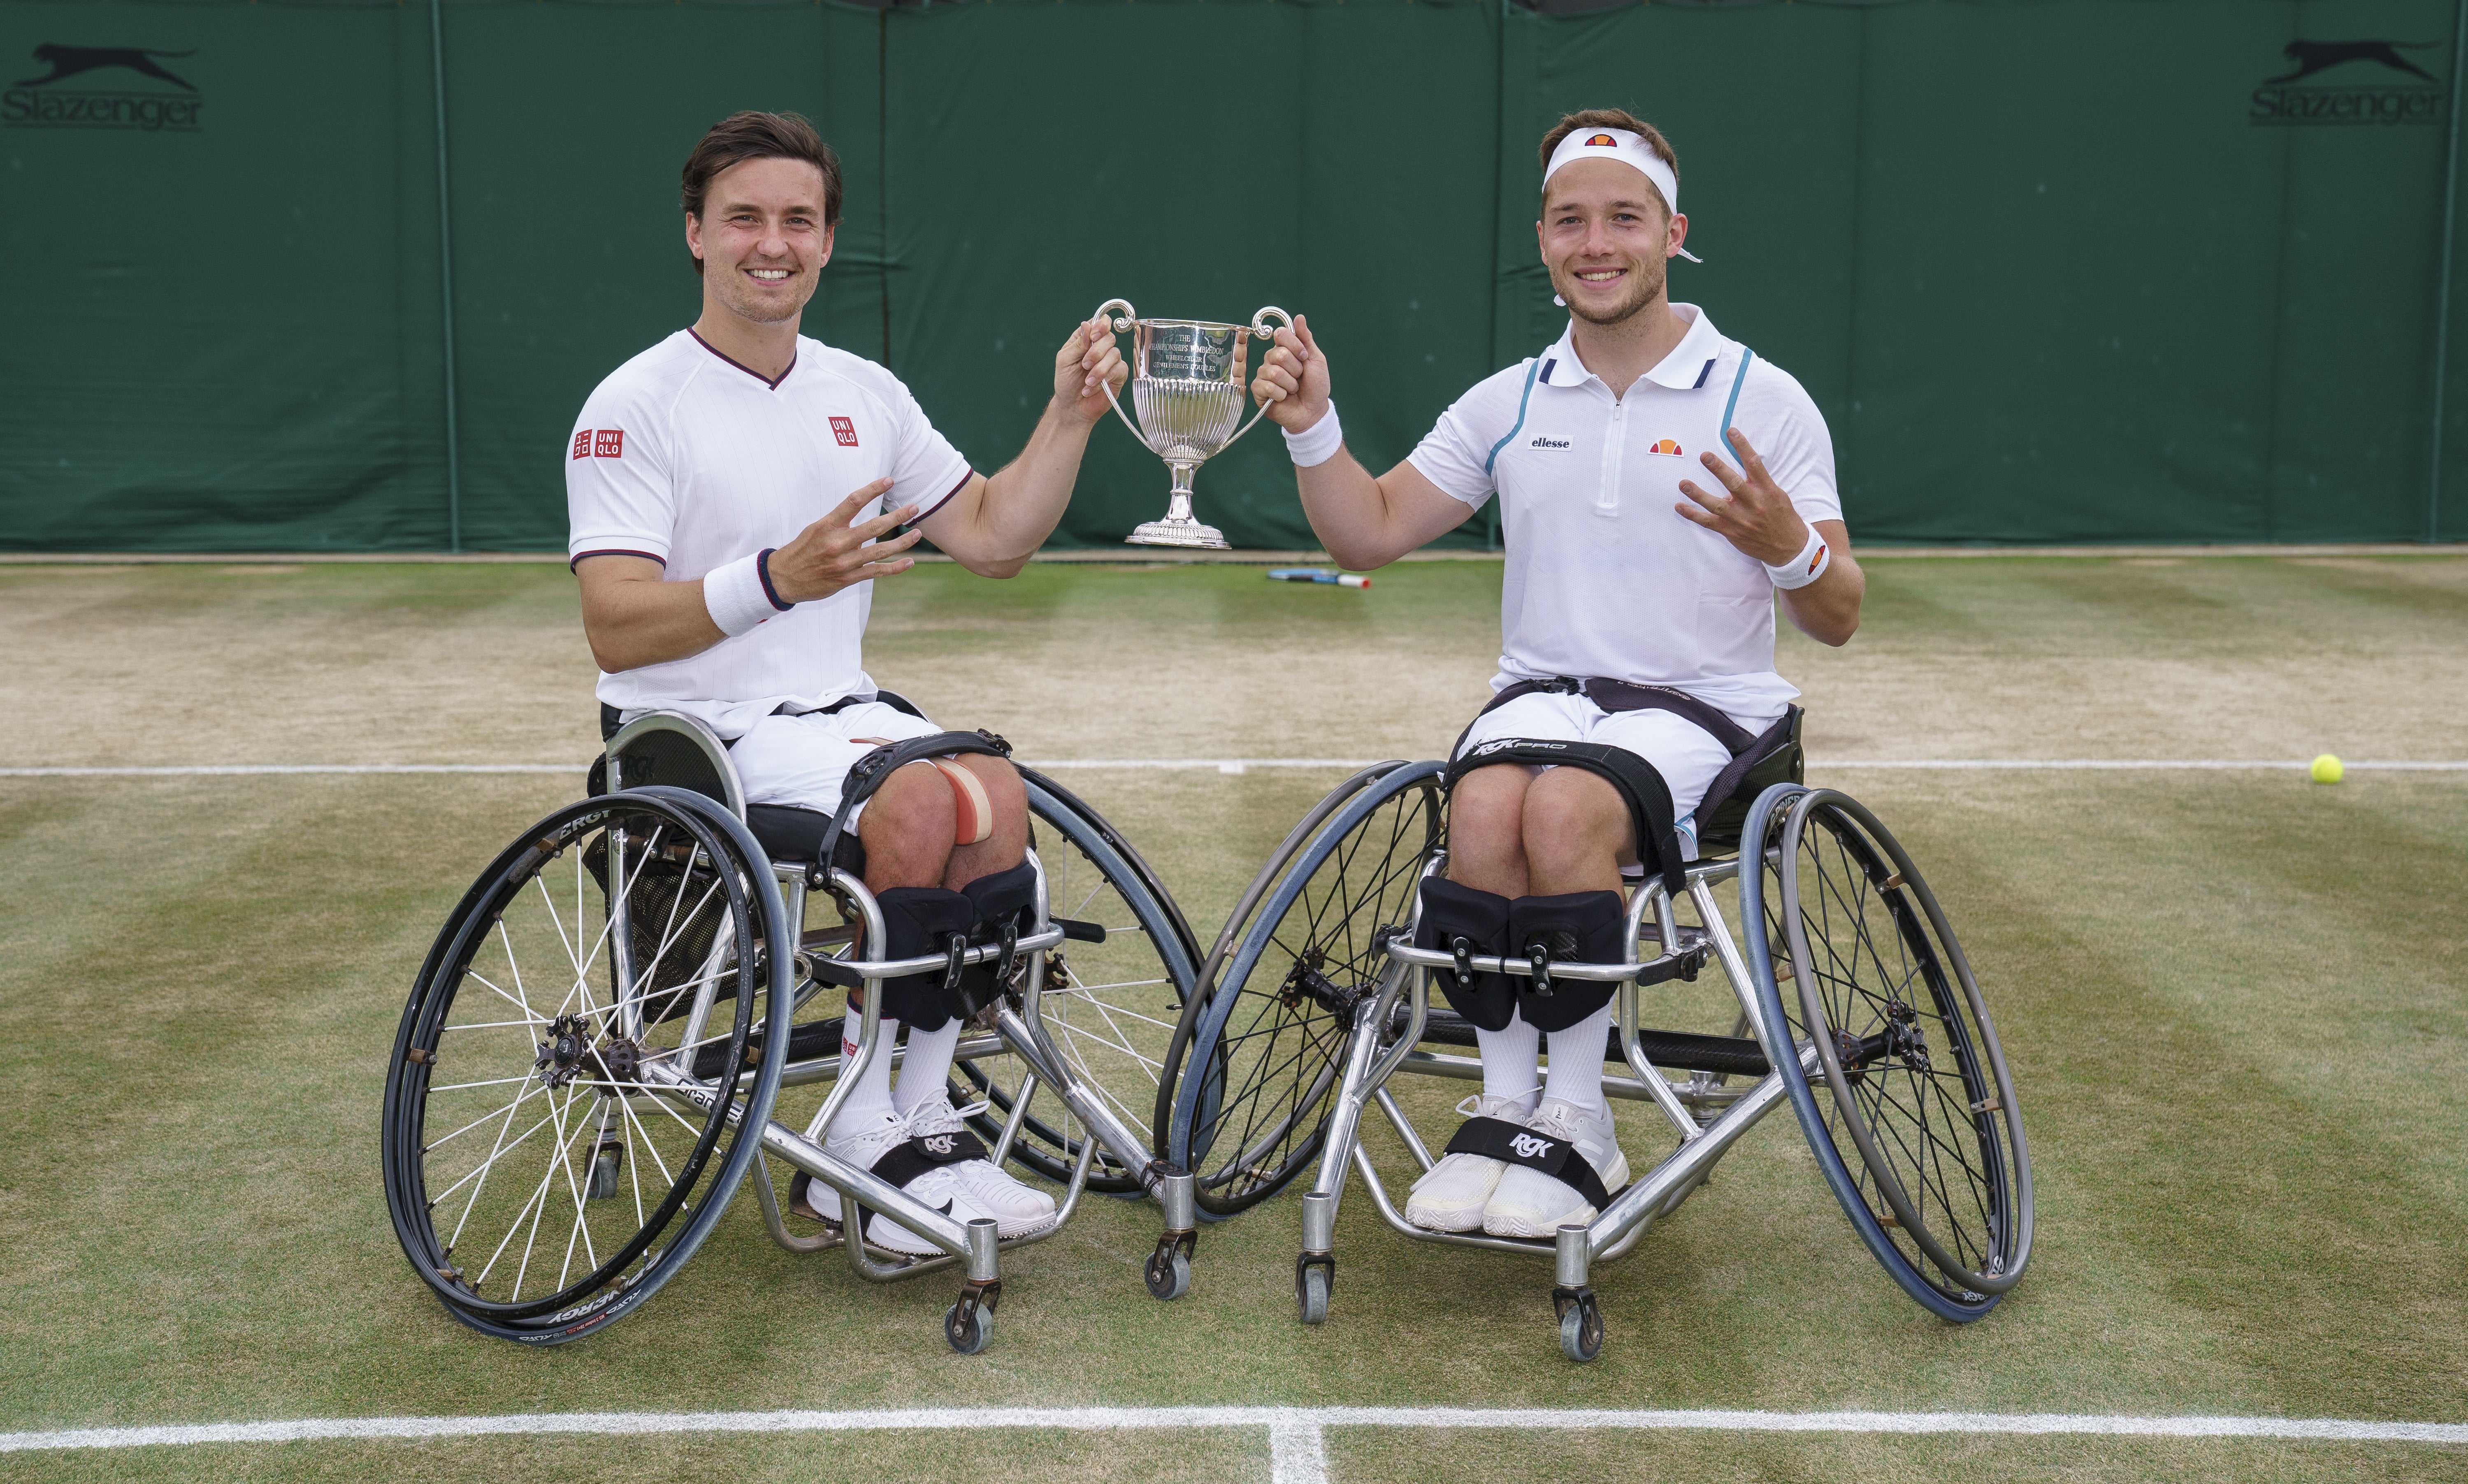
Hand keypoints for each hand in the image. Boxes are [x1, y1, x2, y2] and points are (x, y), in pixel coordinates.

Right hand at [764, 478, 920, 601]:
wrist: (782, 578)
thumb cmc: (801, 550)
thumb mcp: (815, 529)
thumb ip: (839, 522)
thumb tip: (862, 514)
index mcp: (827, 525)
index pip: (854, 501)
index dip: (873, 489)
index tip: (889, 480)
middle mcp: (837, 542)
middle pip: (874, 526)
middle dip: (898, 516)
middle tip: (915, 507)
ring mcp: (844, 562)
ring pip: (880, 550)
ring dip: (902, 542)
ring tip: (918, 533)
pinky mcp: (847, 578)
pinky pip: (876, 572)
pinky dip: (895, 568)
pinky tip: (909, 562)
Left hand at [1051, 316, 1127, 425]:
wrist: (1072, 406)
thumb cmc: (1066, 382)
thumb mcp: (1066, 360)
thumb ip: (1078, 343)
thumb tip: (1087, 324)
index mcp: (1087, 339)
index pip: (1100, 322)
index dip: (1101, 326)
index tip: (1094, 336)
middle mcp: (1101, 348)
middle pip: (1109, 337)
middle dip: (1096, 352)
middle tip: (1084, 365)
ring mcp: (1111, 361)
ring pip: (1114, 354)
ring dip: (1098, 369)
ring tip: (1086, 382)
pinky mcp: (1118, 375)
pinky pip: (1118, 370)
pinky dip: (1103, 380)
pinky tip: (1091, 388)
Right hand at [1252, 314, 1332, 432]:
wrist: (1313, 411)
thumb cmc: (1315, 386)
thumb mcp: (1315, 359)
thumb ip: (1306, 339)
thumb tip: (1299, 317)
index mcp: (1283, 349)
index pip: (1280, 334)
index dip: (1295, 346)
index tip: (1304, 357)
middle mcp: (1271, 360)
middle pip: (1278, 354)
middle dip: (1295, 369)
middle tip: (1299, 377)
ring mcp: (1263, 375)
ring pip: (1274, 372)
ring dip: (1290, 384)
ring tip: (1293, 389)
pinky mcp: (1258, 391)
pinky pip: (1266, 387)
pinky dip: (1281, 394)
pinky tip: (1284, 398)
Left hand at [1676, 428, 1806, 565]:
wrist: (1789, 549)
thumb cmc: (1782, 517)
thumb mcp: (1778, 495)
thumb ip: (1760, 481)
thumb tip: (1744, 459)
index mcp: (1768, 491)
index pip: (1754, 464)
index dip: (1742, 446)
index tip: (1731, 431)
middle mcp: (1754, 504)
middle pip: (1734, 484)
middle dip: (1718, 469)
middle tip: (1704, 455)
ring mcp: (1742, 520)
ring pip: (1717, 505)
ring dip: (1698, 494)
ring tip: (1683, 483)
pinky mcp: (1732, 532)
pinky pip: (1709, 523)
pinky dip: (1693, 515)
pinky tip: (1679, 506)